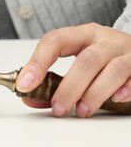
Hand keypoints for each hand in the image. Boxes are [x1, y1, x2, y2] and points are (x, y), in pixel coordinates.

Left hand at [16, 23, 130, 117]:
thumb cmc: (103, 59)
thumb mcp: (76, 63)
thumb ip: (53, 82)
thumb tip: (29, 98)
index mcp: (82, 34)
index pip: (55, 40)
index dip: (38, 62)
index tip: (25, 84)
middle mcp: (106, 39)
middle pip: (86, 60)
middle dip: (69, 87)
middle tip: (58, 107)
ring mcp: (128, 51)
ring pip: (113, 69)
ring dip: (94, 94)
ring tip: (82, 111)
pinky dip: (126, 90)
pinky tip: (116, 99)